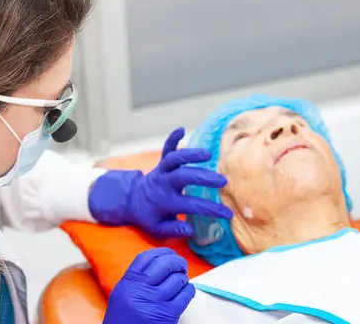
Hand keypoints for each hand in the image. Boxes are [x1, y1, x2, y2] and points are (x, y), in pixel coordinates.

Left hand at [89, 127, 232, 237]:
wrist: (132, 199)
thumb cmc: (149, 215)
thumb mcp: (157, 229)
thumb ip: (173, 230)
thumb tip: (189, 230)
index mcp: (165, 202)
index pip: (192, 205)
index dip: (211, 209)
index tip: (228, 213)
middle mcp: (164, 184)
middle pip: (183, 177)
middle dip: (202, 177)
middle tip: (222, 181)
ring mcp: (161, 171)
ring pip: (174, 160)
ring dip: (190, 155)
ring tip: (208, 154)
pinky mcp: (161, 163)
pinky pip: (165, 149)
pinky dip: (172, 139)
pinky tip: (181, 129)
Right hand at [103, 248, 194, 323]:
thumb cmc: (124, 319)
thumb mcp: (122, 294)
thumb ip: (136, 278)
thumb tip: (159, 261)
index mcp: (128, 283)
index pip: (146, 257)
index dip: (161, 252)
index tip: (170, 253)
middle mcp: (140, 289)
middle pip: (165, 264)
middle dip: (177, 262)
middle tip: (181, 265)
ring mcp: (155, 301)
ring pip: (178, 279)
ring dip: (183, 278)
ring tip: (181, 282)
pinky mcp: (168, 314)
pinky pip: (185, 295)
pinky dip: (189, 290)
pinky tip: (186, 291)